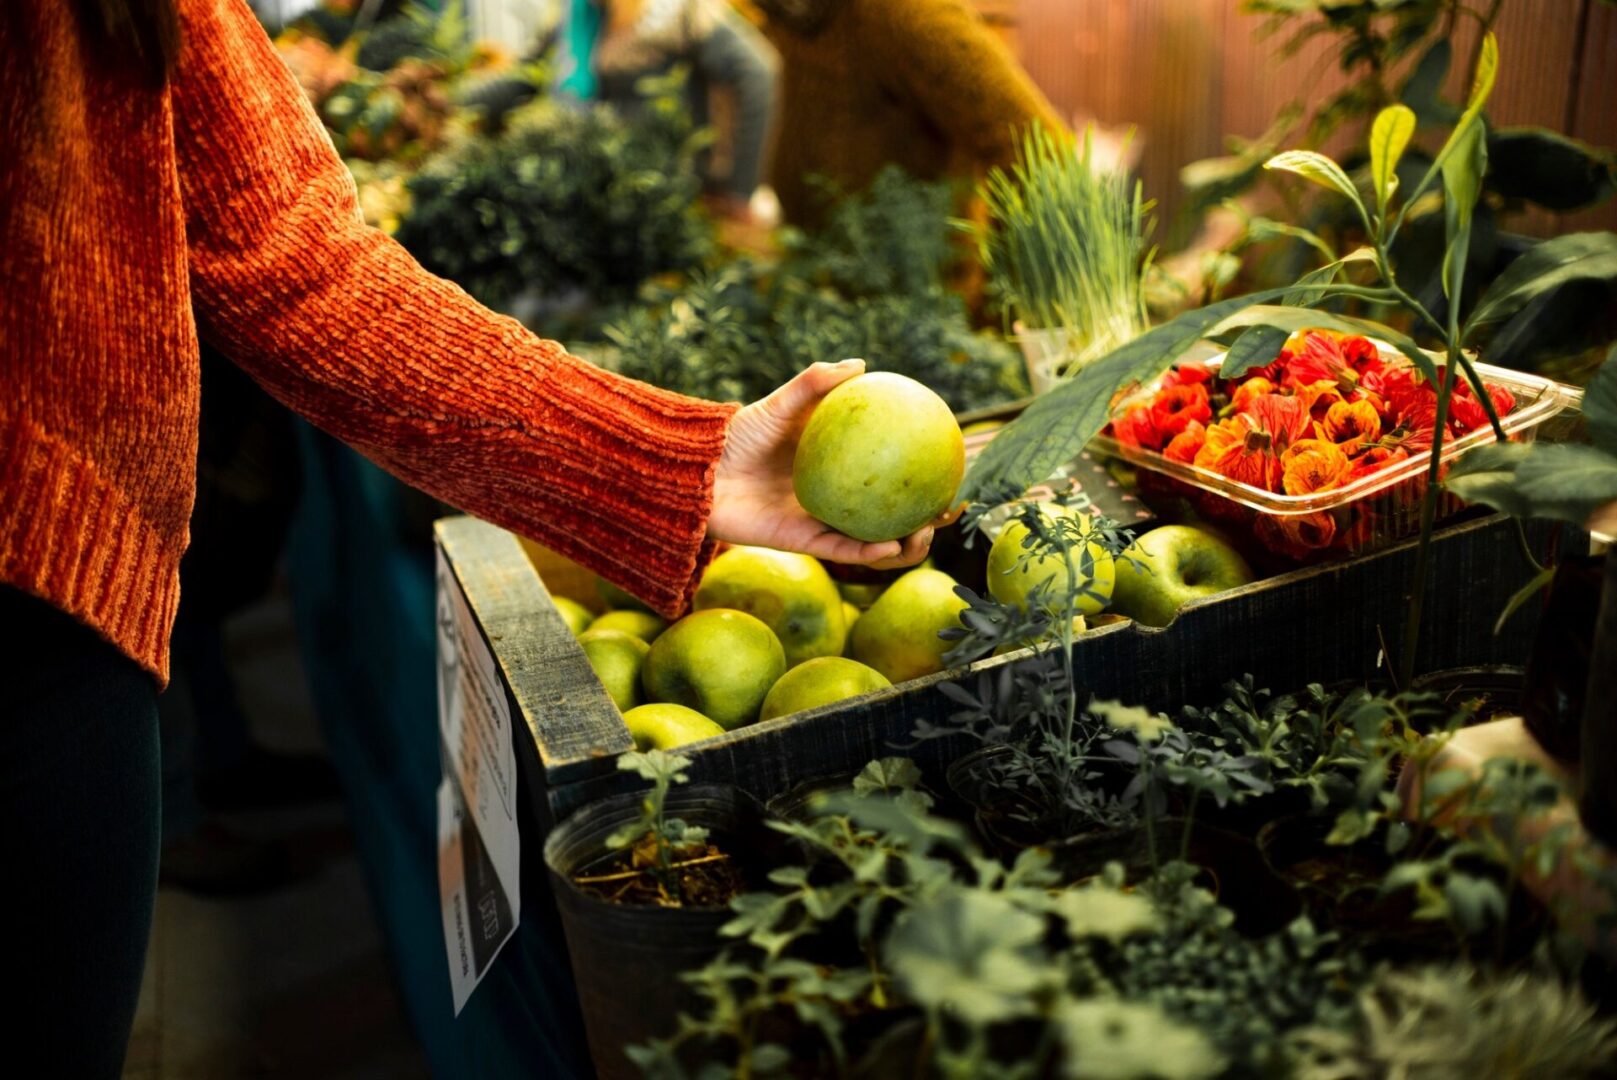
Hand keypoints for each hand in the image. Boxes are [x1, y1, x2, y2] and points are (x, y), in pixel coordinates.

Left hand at [708, 360, 956, 568]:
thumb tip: (861, 364)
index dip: (917, 473)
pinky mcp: (801, 542)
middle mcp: (833, 496)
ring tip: (927, 534)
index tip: (948, 465)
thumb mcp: (779, 403)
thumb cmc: (736, 435)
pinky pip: (842, 549)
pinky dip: (868, 551)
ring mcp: (819, 520)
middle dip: (924, 517)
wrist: (697, 472)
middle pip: (888, 512)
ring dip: (904, 544)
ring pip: (872, 540)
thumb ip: (815, 383)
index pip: (885, 471)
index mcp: (835, 465)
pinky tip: (891, 545)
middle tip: (948, 508)